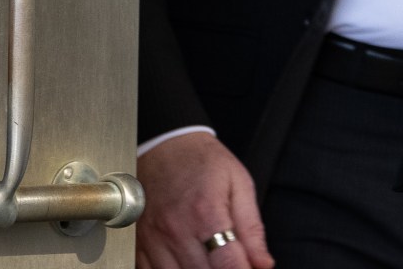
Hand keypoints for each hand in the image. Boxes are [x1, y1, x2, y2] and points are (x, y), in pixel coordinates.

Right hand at [137, 131, 273, 268]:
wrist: (163, 147)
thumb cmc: (202, 162)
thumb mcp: (239, 184)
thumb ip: (252, 229)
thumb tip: (264, 264)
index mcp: (206, 214)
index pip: (228, 265)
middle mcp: (176, 231)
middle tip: (232, 262)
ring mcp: (153, 241)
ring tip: (211, 261)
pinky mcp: (138, 246)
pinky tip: (188, 263)